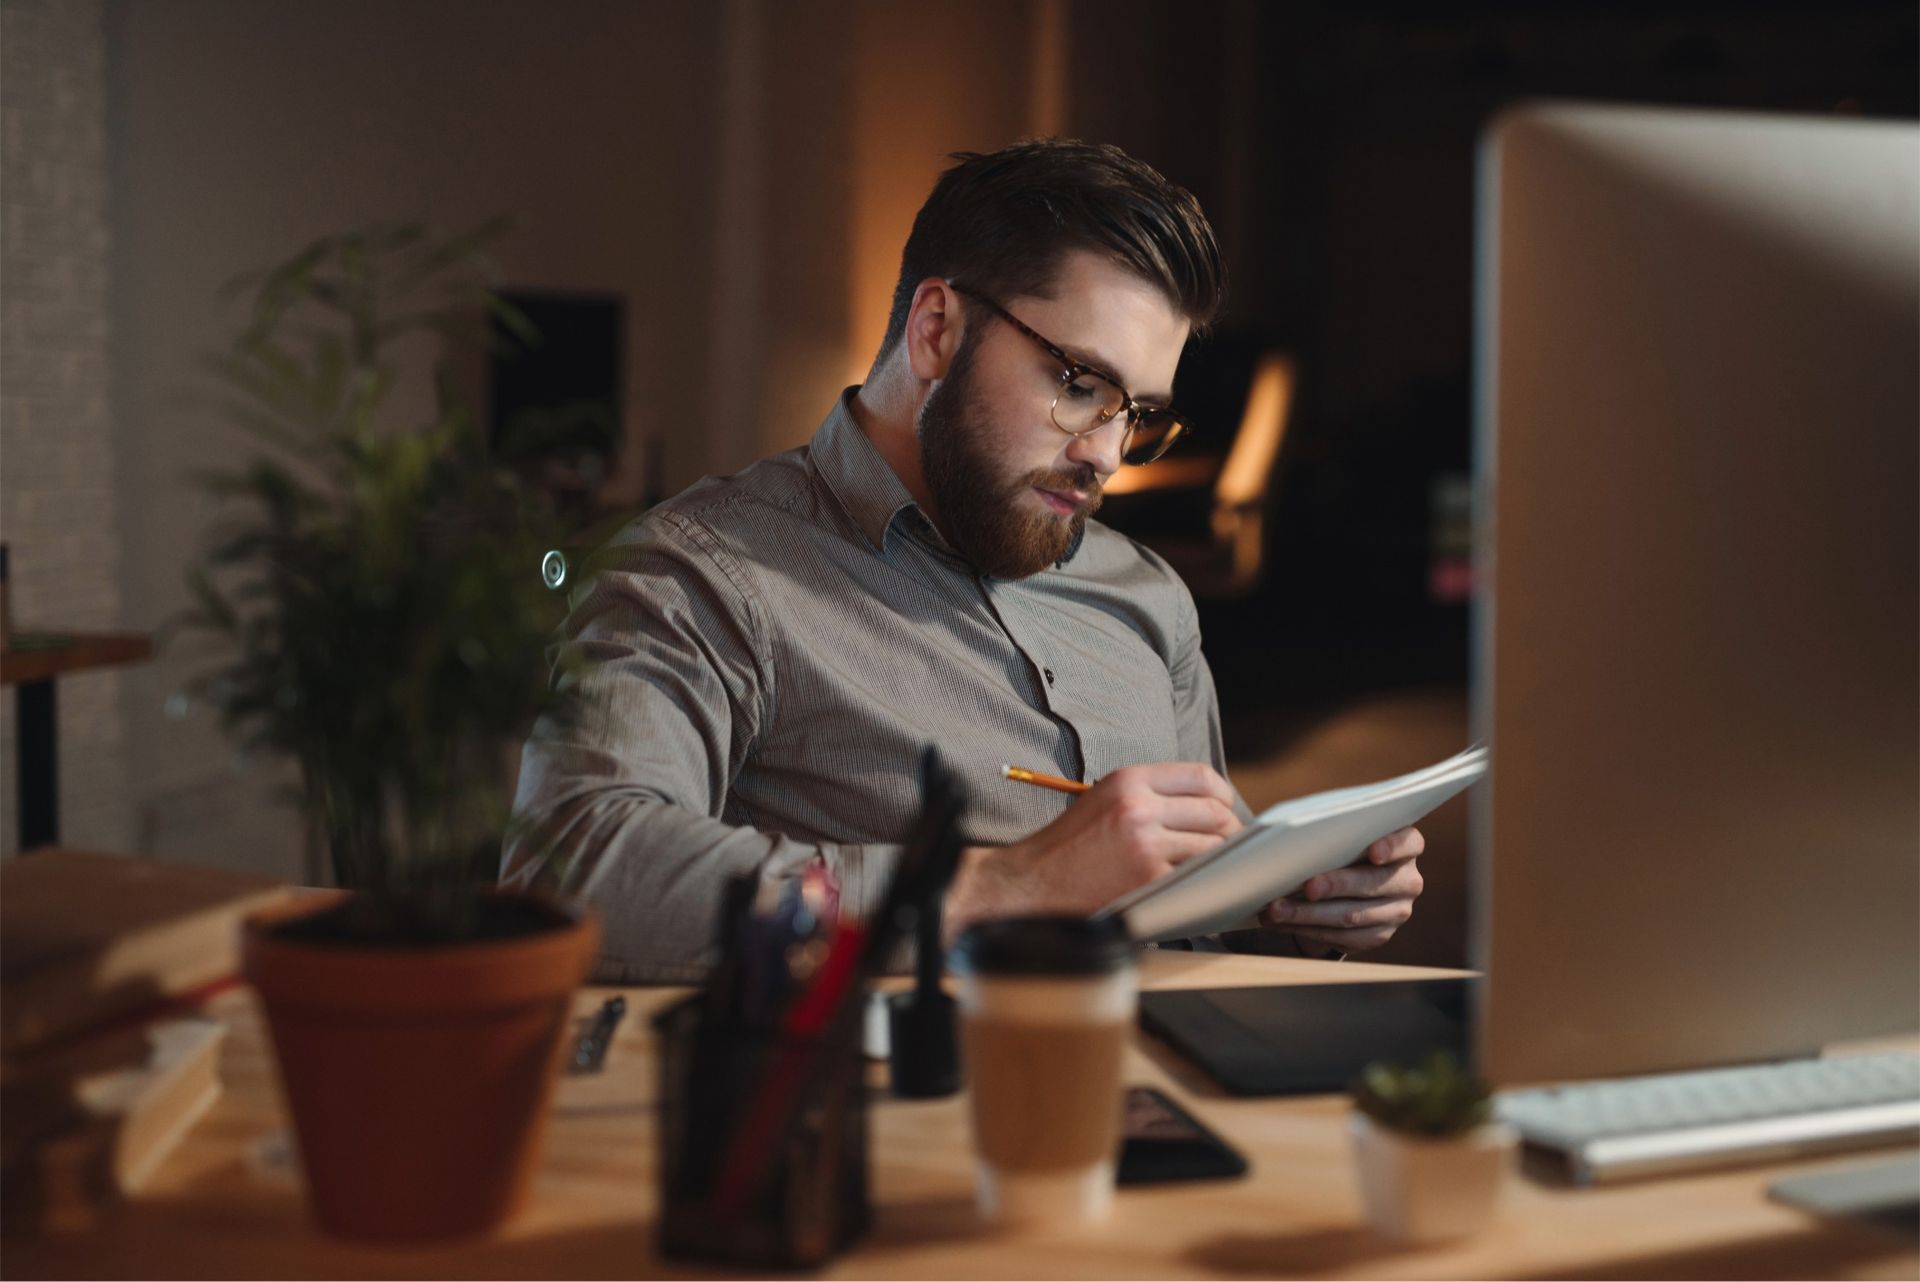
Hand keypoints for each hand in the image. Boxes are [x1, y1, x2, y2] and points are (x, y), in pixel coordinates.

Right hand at [945, 762, 1241, 939]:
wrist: (1032, 883)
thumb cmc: (1068, 846)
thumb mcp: (1104, 800)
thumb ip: (1150, 796)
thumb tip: (1205, 807)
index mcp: (1129, 779)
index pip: (1201, 776)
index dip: (1224, 795)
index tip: (1227, 810)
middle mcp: (1139, 805)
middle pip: (1215, 812)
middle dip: (1230, 831)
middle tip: (1230, 848)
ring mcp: (1145, 843)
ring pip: (1213, 847)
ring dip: (1221, 862)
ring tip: (1216, 871)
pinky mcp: (1148, 878)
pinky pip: (1198, 879)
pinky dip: (1206, 886)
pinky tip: (1201, 892)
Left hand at [1258, 826, 1424, 955]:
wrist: (1349, 887)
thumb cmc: (1342, 849)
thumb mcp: (1343, 835)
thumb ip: (1332, 832)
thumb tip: (1285, 838)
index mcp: (1405, 846)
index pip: (1408, 843)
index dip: (1391, 847)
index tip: (1372, 852)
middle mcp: (1407, 879)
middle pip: (1373, 882)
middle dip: (1336, 885)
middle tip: (1308, 887)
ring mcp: (1397, 910)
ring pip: (1352, 915)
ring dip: (1309, 914)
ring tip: (1277, 910)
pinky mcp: (1380, 935)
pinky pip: (1344, 937)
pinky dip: (1308, 929)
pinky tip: (1284, 922)